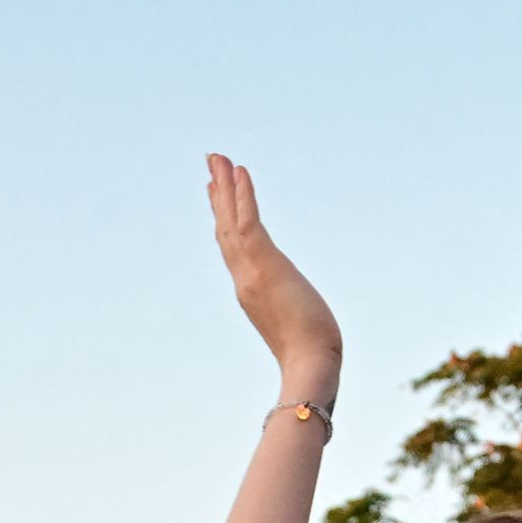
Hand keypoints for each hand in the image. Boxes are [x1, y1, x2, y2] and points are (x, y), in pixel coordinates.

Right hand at [205, 154, 340, 394]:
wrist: (310, 364)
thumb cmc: (311, 356)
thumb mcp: (297, 328)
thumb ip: (293, 317)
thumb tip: (306, 327)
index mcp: (250, 291)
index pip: (232, 248)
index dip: (223, 218)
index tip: (217, 193)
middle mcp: (244, 279)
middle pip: (225, 229)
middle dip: (218, 195)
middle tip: (210, 164)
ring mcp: (251, 272)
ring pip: (231, 221)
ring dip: (225, 186)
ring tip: (217, 158)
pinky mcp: (265, 264)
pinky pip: (249, 222)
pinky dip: (243, 196)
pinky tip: (240, 172)